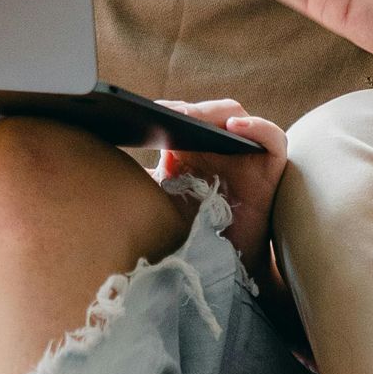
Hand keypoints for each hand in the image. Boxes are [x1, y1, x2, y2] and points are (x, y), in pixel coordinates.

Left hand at [156, 99, 287, 273]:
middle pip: (209, 113)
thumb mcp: (160, 199)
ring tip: (192, 118)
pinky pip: (272, 137)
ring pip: (237, 116)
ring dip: (214, 113)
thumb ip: (141, 179)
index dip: (168, 111)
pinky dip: (257, 127)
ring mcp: (248, 151)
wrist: (222, 262)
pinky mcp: (271, 165)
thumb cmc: (192, 229)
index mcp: (194, 146)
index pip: (185, 115)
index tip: (145, 112)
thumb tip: (100, 160)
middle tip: (167, 114)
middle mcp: (221, 144)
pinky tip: (235, 126)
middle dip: (188, 111)